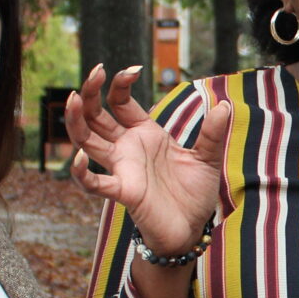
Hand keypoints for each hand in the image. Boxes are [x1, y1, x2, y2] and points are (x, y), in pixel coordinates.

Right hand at [65, 65, 229, 254]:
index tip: (133, 69)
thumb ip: (213, 134)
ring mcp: (122, 168)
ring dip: (76, 121)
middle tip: (94, 71)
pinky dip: (81, 171)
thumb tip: (224, 105)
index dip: (121, 83)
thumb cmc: (193, 193)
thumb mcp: (207, 158)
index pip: (120, 102)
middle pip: (96, 115)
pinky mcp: (123, 192)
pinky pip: (93, 183)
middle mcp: (127, 147)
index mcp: (144, 134)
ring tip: (74, 98)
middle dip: (91, 92)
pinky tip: (79, 157)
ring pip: (87, 141)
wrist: (191, 228)